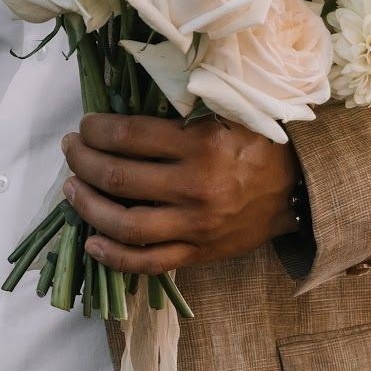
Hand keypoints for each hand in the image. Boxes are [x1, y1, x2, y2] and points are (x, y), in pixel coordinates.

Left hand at [58, 115, 298, 274]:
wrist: (300, 190)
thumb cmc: (257, 144)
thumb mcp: (226, 113)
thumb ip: (180, 111)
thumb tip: (125, 107)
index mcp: (201, 144)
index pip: (127, 135)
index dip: (95, 130)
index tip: (86, 125)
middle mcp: (196, 187)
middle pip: (117, 177)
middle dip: (81, 161)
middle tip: (70, 149)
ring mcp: (196, 226)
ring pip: (124, 224)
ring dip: (87, 206)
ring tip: (71, 188)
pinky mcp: (199, 253)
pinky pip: (149, 263)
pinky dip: (114, 257)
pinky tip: (91, 242)